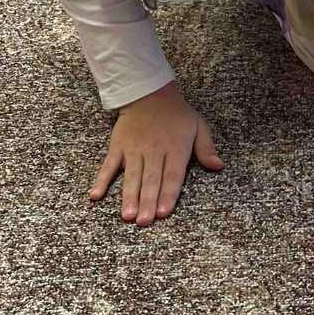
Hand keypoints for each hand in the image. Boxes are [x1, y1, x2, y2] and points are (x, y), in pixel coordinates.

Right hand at [89, 81, 223, 226]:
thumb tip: (218, 166)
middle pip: (151, 179)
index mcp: (175, 147)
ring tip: (127, 215)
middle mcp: (153, 150)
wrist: (148, 92)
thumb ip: (206, 148)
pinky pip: (108, 165)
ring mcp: (134, 149)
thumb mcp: (198, 125)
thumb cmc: (176, 113)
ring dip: (129, 196)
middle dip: (147, 202)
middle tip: (144, 221)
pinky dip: (102, 180)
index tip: (164, 212)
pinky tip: (96, 195)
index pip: (172, 175)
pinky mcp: (118, 146)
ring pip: (131, 176)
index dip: (168, 194)